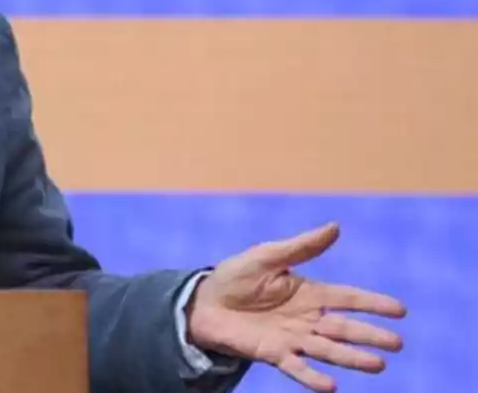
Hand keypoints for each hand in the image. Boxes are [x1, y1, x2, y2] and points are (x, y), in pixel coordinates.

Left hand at [186, 222, 404, 391]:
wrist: (204, 302)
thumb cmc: (236, 277)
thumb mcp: (267, 256)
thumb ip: (301, 246)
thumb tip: (335, 226)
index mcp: (309, 292)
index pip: (348, 298)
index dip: (372, 303)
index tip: (400, 310)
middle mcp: (307, 319)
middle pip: (345, 328)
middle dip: (370, 336)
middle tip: (396, 343)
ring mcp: (293, 338)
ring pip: (328, 350)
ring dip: (352, 358)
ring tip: (377, 365)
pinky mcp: (274, 354)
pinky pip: (297, 367)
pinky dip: (313, 377)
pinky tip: (330, 386)